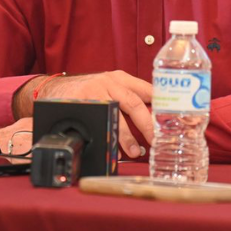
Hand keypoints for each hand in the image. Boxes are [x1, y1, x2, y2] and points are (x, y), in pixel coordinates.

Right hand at [20, 70, 152, 158]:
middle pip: (134, 103)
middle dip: (147, 124)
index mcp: (121, 78)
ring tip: (135, 152)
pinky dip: (107, 137)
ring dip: (127, 136)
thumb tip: (155, 123)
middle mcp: (109, 82)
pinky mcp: (81, 102)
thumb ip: (129, 98)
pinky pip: (97, 121)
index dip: (162, 105)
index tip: (174, 120)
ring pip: (115, 113)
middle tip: (156, 140)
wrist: (55, 88)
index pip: (147, 89)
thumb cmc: (89, 91)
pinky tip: (113, 149)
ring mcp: (94, 92)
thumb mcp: (110, 87)